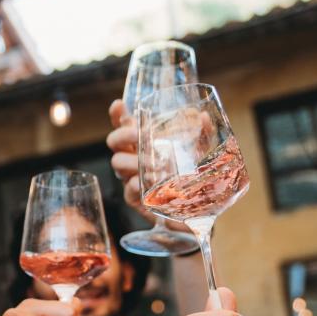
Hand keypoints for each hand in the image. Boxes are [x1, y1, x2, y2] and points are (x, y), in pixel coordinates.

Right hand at [106, 99, 191, 233]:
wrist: (196, 211)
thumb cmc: (192, 176)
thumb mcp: (200, 152)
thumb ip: (201, 134)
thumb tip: (202, 116)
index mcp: (143, 143)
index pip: (124, 125)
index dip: (117, 115)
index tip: (119, 105)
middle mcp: (133, 158)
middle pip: (114, 142)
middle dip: (122, 135)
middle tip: (139, 136)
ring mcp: (130, 178)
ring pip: (117, 163)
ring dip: (131, 160)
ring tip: (150, 162)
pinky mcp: (135, 198)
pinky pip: (128, 189)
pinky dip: (134, 183)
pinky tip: (144, 182)